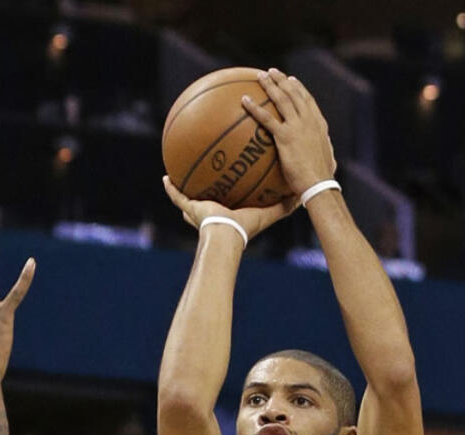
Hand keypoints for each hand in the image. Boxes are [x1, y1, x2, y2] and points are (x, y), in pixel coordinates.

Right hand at [162, 176, 295, 241]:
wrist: (226, 234)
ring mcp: (198, 211)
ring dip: (183, 186)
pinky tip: (165, 177)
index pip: (228, 201)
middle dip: (204, 189)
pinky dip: (171, 189)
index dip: (229, 192)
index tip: (231, 180)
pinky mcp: (189, 209)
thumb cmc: (245, 228)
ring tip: (179, 170)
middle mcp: (211, 212)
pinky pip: (177, 196)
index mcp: (228, 214)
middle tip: (204, 175)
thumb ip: (283, 206)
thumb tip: (299, 196)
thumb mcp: (267, 214)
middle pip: (206, 199)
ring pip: (188, 197)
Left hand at [242, 69, 336, 197]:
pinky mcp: (285, 136)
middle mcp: (309, 120)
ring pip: (281, 99)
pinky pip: (266, 118)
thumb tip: (324, 159)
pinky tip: (244, 100)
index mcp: (319, 125)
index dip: (298, 89)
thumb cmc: (321, 178)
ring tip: (259, 76)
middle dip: (282, 80)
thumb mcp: (326, 161)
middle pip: (294, 94)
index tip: (291, 80)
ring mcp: (298, 126)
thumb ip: (322, 153)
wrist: (319, 183)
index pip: (308, 101)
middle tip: (271, 72)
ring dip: (270, 85)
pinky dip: (254, 107)